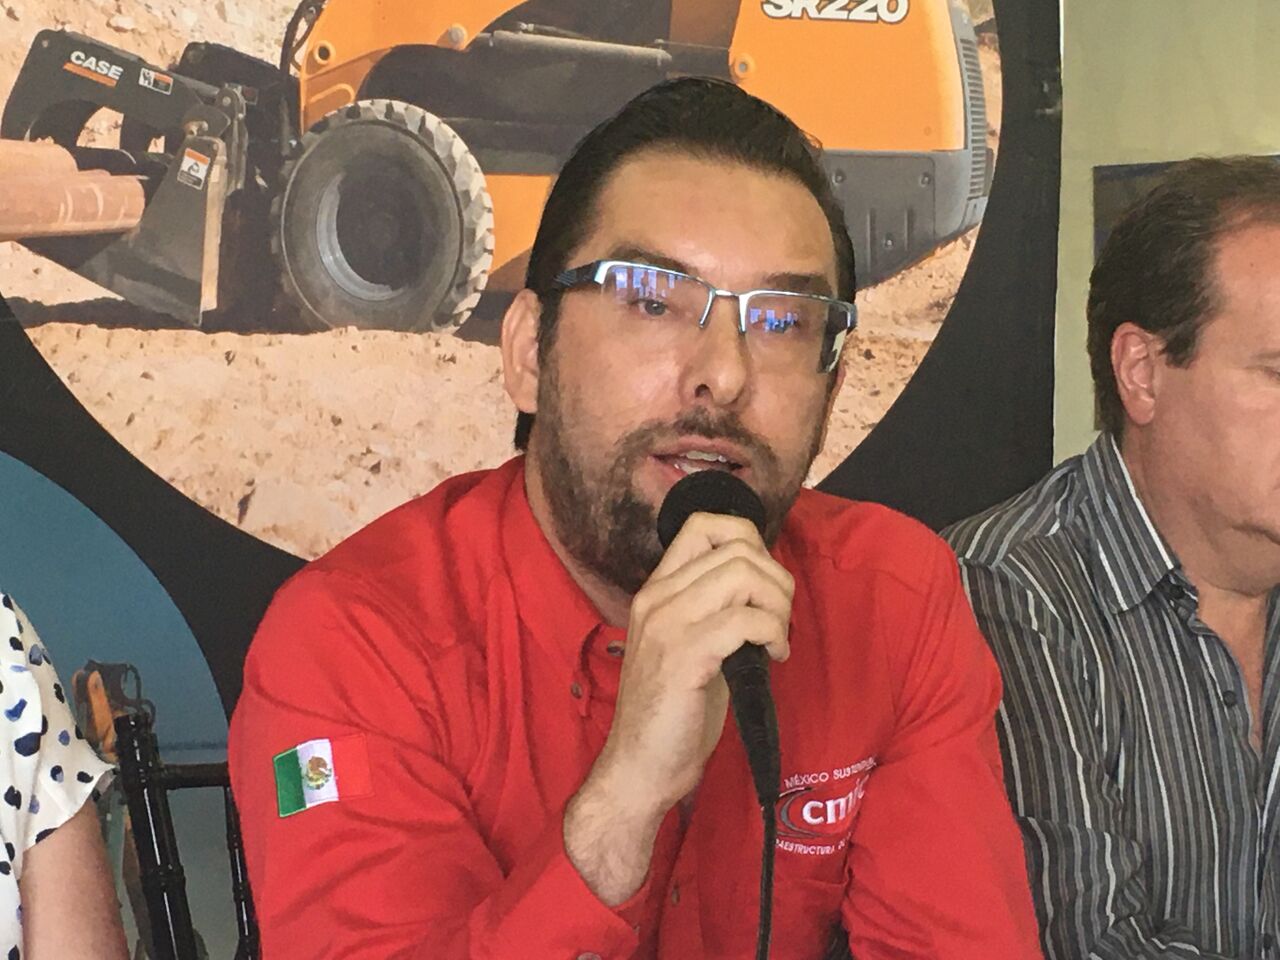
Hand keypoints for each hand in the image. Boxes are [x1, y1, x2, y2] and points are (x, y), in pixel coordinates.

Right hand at [565, 512, 793, 903]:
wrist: (640, 769)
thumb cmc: (672, 714)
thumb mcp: (690, 646)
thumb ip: (714, 610)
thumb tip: (766, 588)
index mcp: (656, 591)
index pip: (703, 525)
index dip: (749, 541)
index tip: (763, 585)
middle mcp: (657, 598)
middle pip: (736, 547)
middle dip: (776, 580)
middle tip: (779, 621)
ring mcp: (668, 625)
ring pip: (743, 574)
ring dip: (777, 605)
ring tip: (777, 639)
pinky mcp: (685, 657)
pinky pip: (745, 619)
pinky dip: (773, 632)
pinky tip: (774, 657)